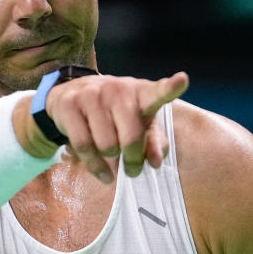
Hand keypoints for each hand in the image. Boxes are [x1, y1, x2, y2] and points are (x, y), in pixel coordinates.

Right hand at [45, 72, 189, 181]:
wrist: (71, 93)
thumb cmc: (114, 113)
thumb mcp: (138, 123)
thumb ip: (153, 142)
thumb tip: (154, 162)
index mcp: (141, 92)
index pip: (158, 91)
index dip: (171, 87)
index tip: (183, 81)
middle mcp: (118, 89)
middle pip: (131, 138)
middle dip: (133, 160)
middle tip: (132, 169)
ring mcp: (92, 95)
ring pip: (106, 145)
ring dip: (111, 161)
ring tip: (112, 160)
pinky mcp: (70, 105)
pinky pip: (84, 146)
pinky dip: (95, 166)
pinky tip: (102, 172)